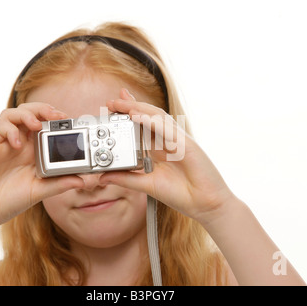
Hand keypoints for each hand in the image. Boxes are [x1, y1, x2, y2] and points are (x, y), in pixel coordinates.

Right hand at [0, 102, 84, 231]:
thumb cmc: (11, 199)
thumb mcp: (41, 191)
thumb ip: (60, 183)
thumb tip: (82, 180)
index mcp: (33, 149)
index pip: (45, 123)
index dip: (55, 117)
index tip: (69, 120)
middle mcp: (20, 142)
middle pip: (30, 111)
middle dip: (43, 108)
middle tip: (57, 116)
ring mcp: (5, 142)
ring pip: (13, 113)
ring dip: (26, 114)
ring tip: (36, 125)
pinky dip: (10, 130)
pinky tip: (17, 144)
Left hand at [100, 89, 236, 224]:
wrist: (204, 205)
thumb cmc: (180, 194)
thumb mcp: (146, 185)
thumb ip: (125, 179)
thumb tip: (102, 177)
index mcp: (160, 148)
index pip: (142, 124)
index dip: (129, 112)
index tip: (112, 106)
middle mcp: (168, 141)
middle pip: (148, 116)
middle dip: (130, 106)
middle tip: (113, 102)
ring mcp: (178, 141)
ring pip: (158, 118)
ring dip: (140, 109)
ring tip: (123, 104)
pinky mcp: (187, 145)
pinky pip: (168, 130)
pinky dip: (153, 122)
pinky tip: (139, 117)